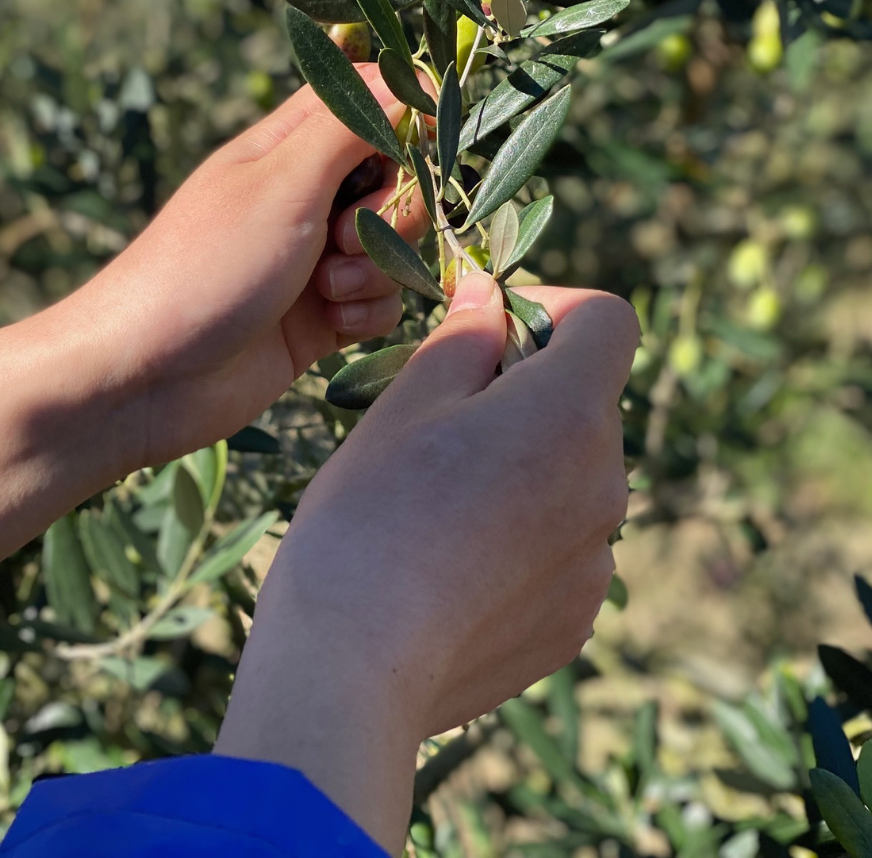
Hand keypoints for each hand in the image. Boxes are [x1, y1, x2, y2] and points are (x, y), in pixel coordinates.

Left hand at [0, 69, 425, 633]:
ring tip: (324, 290)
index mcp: (286, 148)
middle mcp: (303, 199)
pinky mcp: (319, 319)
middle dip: (390, 215)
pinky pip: (379, 304)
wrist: (149, 376)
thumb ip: (349, 127)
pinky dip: (364, 314)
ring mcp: (312, 261)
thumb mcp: (283, 181)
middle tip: (343, 238)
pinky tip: (329, 326)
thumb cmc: (208, 264)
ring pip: (392, 250)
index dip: (399, 122)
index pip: (364, 103)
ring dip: (374, 272)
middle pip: (393, 183)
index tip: (406, 153)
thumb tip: (409, 77)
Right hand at [215, 277, 639, 853]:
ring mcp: (596, 563)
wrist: (354, 665)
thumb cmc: (369, 514)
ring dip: (525, 467)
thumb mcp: (406, 405)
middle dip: (527, 392)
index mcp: (569, 416)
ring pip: (571, 479)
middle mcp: (606, 487)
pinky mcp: (574, 622)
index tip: (495, 329)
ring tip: (440, 504)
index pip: (608, 322)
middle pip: (586, 404)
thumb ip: (465, 338)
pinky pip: (563, 550)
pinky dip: (524, 536)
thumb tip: (492, 297)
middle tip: (443, 419)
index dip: (553, 307)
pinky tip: (453, 565)